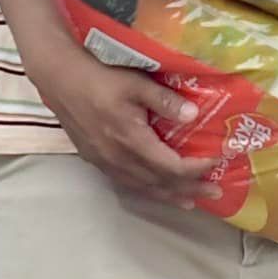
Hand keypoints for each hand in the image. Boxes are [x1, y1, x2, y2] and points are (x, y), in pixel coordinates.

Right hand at [31, 38, 225, 205]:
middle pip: (160, 183)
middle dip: (190, 189)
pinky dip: (147, 191)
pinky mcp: (96, 160)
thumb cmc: (99, 76)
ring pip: (142, 188)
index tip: (217, 163)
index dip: (196, 169)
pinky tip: (155, 191)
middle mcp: (119, 158)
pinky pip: (127, 184)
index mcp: (131, 140)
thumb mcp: (135, 82)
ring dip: (169, 196)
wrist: (60, 79)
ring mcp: (105, 162)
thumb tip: (193, 115)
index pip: (172, 166)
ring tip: (190, 201)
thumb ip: (164, 100)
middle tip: (215, 192)